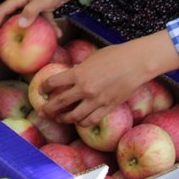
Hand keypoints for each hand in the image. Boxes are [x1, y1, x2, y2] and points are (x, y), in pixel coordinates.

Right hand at [0, 0, 88, 39]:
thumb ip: (31, 12)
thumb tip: (20, 25)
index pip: (2, 10)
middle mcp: (26, 1)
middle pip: (13, 16)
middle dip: (9, 30)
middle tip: (7, 44)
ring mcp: (36, 4)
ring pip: (30, 20)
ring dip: (32, 31)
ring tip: (32, 44)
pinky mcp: (46, 6)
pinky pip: (44, 19)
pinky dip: (50, 26)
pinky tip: (57, 34)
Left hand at [40, 31, 178, 126]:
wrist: (136, 63)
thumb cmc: (115, 55)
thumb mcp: (92, 58)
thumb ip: (80, 69)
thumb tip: (71, 75)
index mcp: (78, 73)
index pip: (53, 83)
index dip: (44, 88)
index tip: (41, 91)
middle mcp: (85, 89)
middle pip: (59, 103)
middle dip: (48, 109)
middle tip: (42, 111)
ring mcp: (96, 100)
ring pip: (74, 117)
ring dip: (64, 119)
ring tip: (60, 118)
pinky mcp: (108, 107)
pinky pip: (91, 121)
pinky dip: (83, 123)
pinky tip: (80, 121)